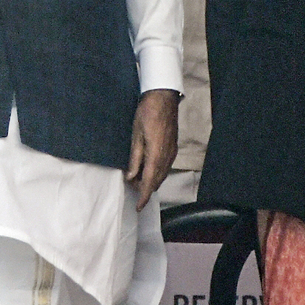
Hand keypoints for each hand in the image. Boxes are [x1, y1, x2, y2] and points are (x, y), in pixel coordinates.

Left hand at [125, 88, 178, 210]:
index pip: (149, 182)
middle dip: (145, 188)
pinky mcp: (173, 147)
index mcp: (156, 154)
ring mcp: (172, 151)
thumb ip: (135, 158)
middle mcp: (167, 156)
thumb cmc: (148, 112)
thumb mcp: (136, 135)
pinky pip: (166, 166)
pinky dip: (157, 172)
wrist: (163, 97)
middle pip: (157, 181)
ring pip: (162, 174)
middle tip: (131, 185)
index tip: (138, 207)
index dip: (143, 196)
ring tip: (137, 176)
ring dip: (151, 180)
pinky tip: (148, 167)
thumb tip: (131, 177)